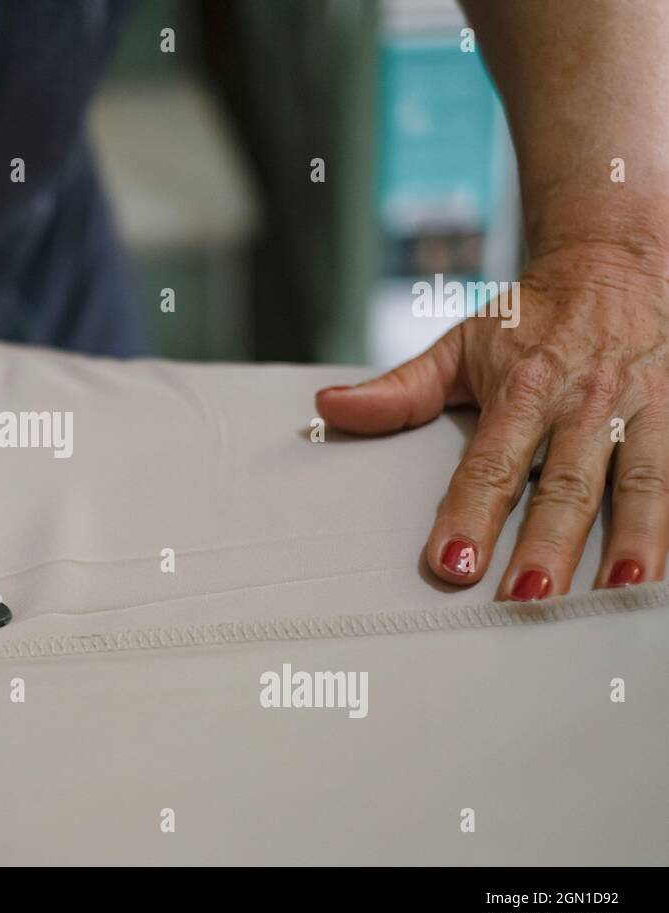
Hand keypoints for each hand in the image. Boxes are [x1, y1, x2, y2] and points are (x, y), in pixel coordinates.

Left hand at [316, 240, 668, 599]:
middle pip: (566, 484)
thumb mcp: (459, 346)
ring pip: (642, 482)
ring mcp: (642, 409)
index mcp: (524, 386)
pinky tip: (661, 573)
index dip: (470, 514)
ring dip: (632, 541)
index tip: (452, 562)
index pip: (491, 463)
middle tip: (525, 598)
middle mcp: (585, 401)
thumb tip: (329, 409)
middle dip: (548, 545)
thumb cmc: (528, 318)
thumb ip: (398, 391)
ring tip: (616, 593)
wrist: (610, 263)